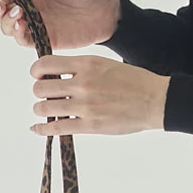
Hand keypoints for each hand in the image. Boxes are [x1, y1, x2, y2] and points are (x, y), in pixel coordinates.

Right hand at [0, 0, 120, 51]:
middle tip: (4, 7)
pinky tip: (23, 26)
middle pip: (3, 13)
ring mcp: (37, 25)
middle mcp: (31, 9)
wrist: (108, 12)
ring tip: (19, 15)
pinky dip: (19, 35)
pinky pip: (26, 41)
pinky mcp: (45, 39)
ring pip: (10, 28)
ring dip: (7, 23)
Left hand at [29, 54, 170, 136]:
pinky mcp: (90, 125)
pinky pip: (56, 127)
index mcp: (88, 64)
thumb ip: (81, 67)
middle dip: (39, 92)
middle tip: (45, 95)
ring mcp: (86, 105)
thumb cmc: (134, 82)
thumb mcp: (106, 64)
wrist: (155, 100)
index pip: (46, 64)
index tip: (39, 76)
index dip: (37, 71)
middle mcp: (83, 83)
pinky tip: (37, 128)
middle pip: (41, 88)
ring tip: (47, 110)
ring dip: (41, 110)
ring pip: (44, 108)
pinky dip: (42, 129)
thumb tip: (56, 74)